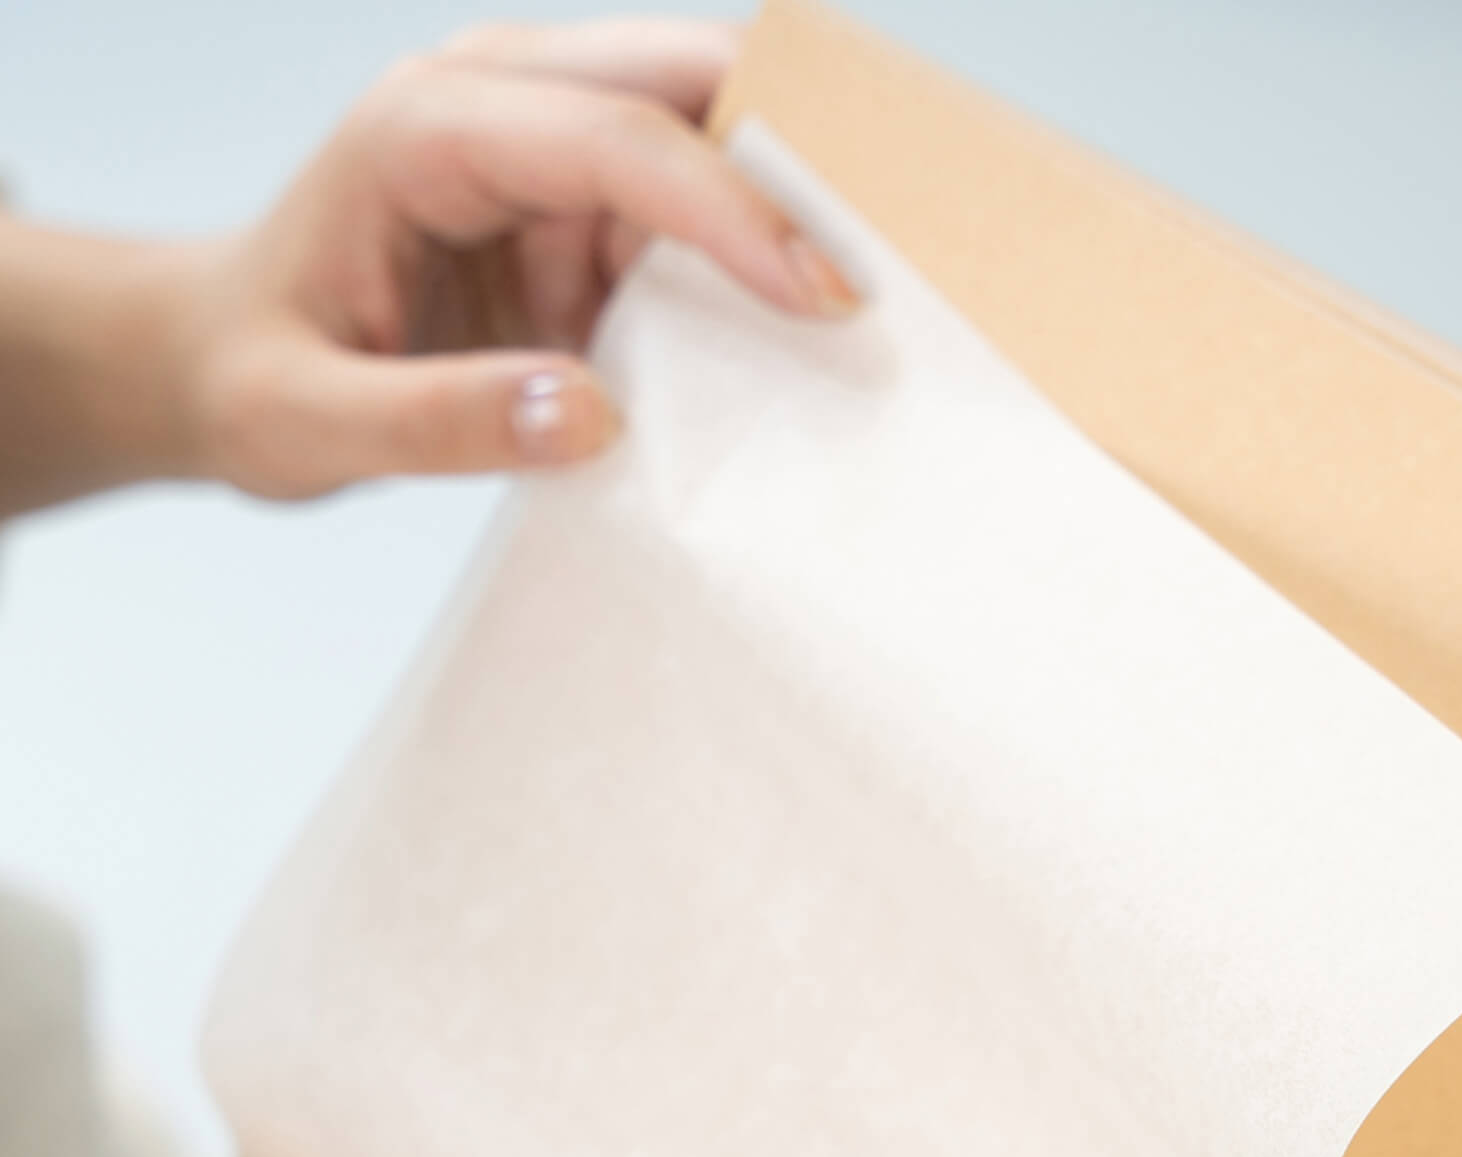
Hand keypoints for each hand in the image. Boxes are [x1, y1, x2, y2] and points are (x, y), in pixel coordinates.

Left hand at [0, 18, 857, 515]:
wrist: (219, 353)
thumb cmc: (255, 374)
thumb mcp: (309, 423)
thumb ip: (442, 422)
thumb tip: (595, 416)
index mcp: (425, 130)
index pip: (617, 139)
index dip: (733, 210)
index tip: (826, 298)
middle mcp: (496, 100)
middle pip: (688, 81)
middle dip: (800, 158)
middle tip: (895, 268)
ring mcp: (545, 140)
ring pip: (710, 127)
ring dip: (792, 202)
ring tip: (877, 296)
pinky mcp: (579, 197)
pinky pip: (695, 201)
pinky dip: (758, 250)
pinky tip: (806, 320)